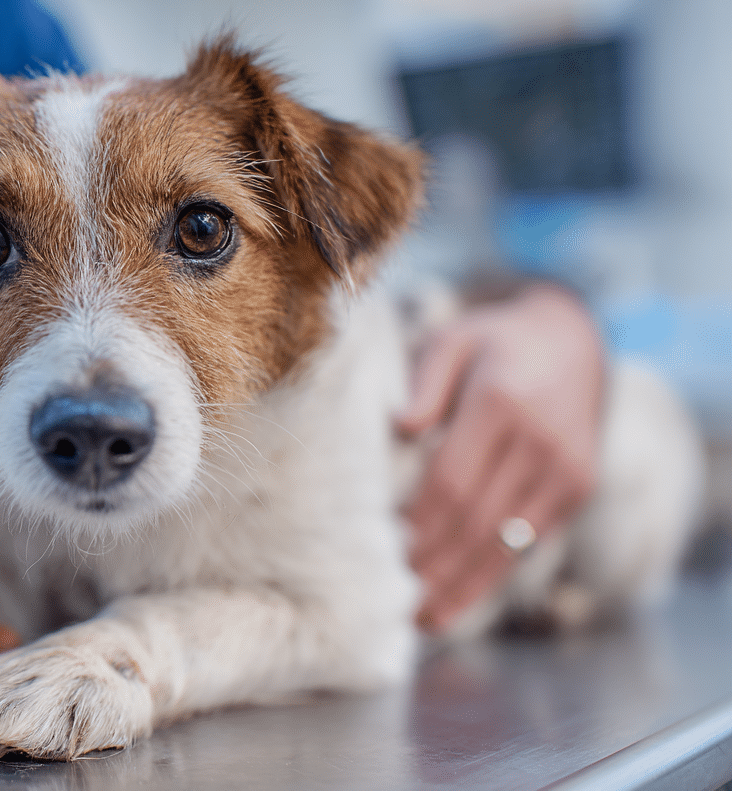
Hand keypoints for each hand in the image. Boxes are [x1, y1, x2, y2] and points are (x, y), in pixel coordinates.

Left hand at [397, 284, 603, 631]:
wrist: (571, 339)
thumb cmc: (490, 343)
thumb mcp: (453, 339)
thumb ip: (426, 378)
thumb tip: (402, 426)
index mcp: (502, 402)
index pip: (451, 479)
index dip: (416, 522)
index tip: (380, 553)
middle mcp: (540, 440)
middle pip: (477, 519)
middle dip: (432, 565)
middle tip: (390, 602)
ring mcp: (566, 468)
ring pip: (506, 541)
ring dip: (461, 585)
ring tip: (421, 620)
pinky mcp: (578, 488)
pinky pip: (530, 542)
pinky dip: (491, 575)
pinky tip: (457, 601)